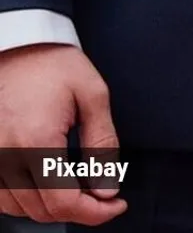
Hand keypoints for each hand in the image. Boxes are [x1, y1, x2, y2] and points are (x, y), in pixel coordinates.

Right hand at [0, 44, 126, 225]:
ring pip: (21, 209)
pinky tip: (50, 183)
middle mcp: (4, 154)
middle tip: (104, 195)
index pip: (63, 202)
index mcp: (36, 140)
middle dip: (80, 210)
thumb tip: (107, 188)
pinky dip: (28, 199)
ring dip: (53, 207)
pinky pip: (2, 197)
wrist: (17, 46)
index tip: (116, 204)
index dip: (95, 213)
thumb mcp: (93, 96)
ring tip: (80, 186)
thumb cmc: (54, 65)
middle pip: (42, 211)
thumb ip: (103, 145)